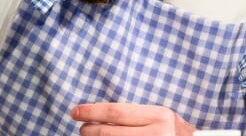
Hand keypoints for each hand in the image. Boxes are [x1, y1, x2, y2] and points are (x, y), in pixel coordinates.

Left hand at [72, 102, 196, 135]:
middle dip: (90, 130)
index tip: (75, 111)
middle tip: (81, 128)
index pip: (116, 112)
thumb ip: (134, 115)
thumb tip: (98, 115)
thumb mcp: (157, 116)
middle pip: (110, 133)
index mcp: (158, 116)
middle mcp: (157, 133)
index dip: (92, 111)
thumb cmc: (170, 130)